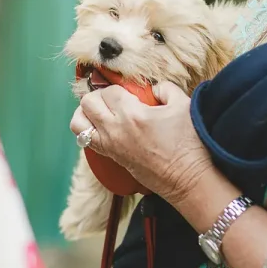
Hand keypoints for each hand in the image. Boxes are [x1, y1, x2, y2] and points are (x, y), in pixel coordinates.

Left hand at [70, 81, 215, 207]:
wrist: (189, 179)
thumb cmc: (188, 144)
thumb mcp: (184, 104)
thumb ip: (165, 88)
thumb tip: (153, 88)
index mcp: (131, 114)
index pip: (108, 92)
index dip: (117, 88)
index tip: (128, 91)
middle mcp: (115, 130)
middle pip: (87, 103)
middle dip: (97, 96)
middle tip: (113, 98)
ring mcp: (110, 146)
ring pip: (78, 124)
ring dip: (85, 114)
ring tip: (101, 111)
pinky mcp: (112, 158)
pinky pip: (86, 141)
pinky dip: (89, 131)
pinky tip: (104, 128)